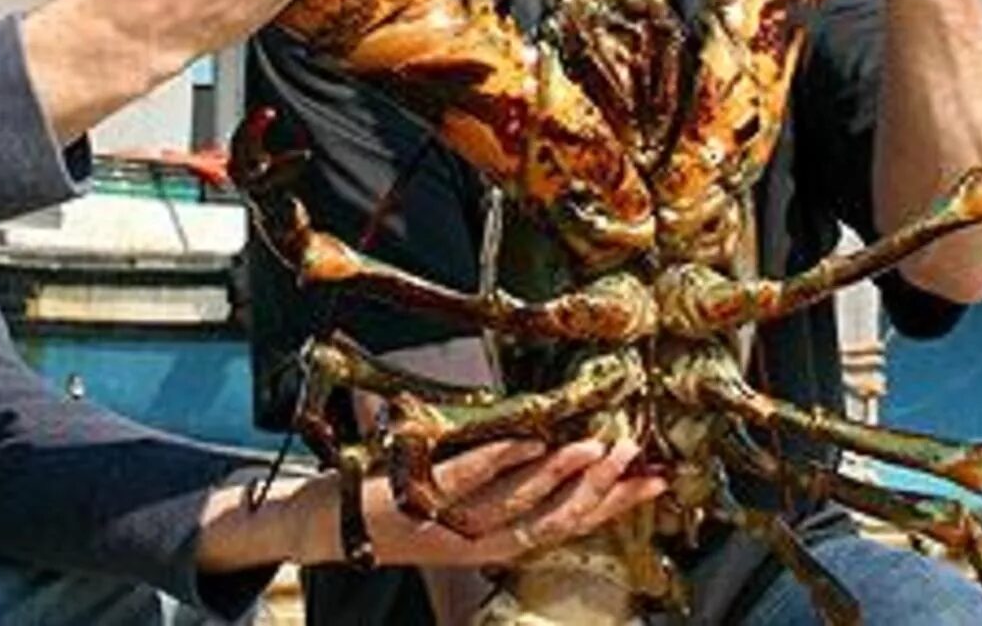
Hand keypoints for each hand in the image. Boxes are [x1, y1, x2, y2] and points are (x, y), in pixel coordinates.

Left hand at [344, 438, 665, 568]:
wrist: (327, 529)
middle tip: (636, 456)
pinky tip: (529, 437)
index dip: (614, 505)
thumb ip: (498, 482)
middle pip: (555, 520)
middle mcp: (480, 540)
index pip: (568, 525)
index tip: (654, 480)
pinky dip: (500, 457)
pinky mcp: (422, 494)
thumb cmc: (397, 509)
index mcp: (494, 543)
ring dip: (561, 472)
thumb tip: (545, 441)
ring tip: (597, 445)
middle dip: (600, 488)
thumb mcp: (457, 506)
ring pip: (519, 501)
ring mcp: (452, 518)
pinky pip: (468, 477)